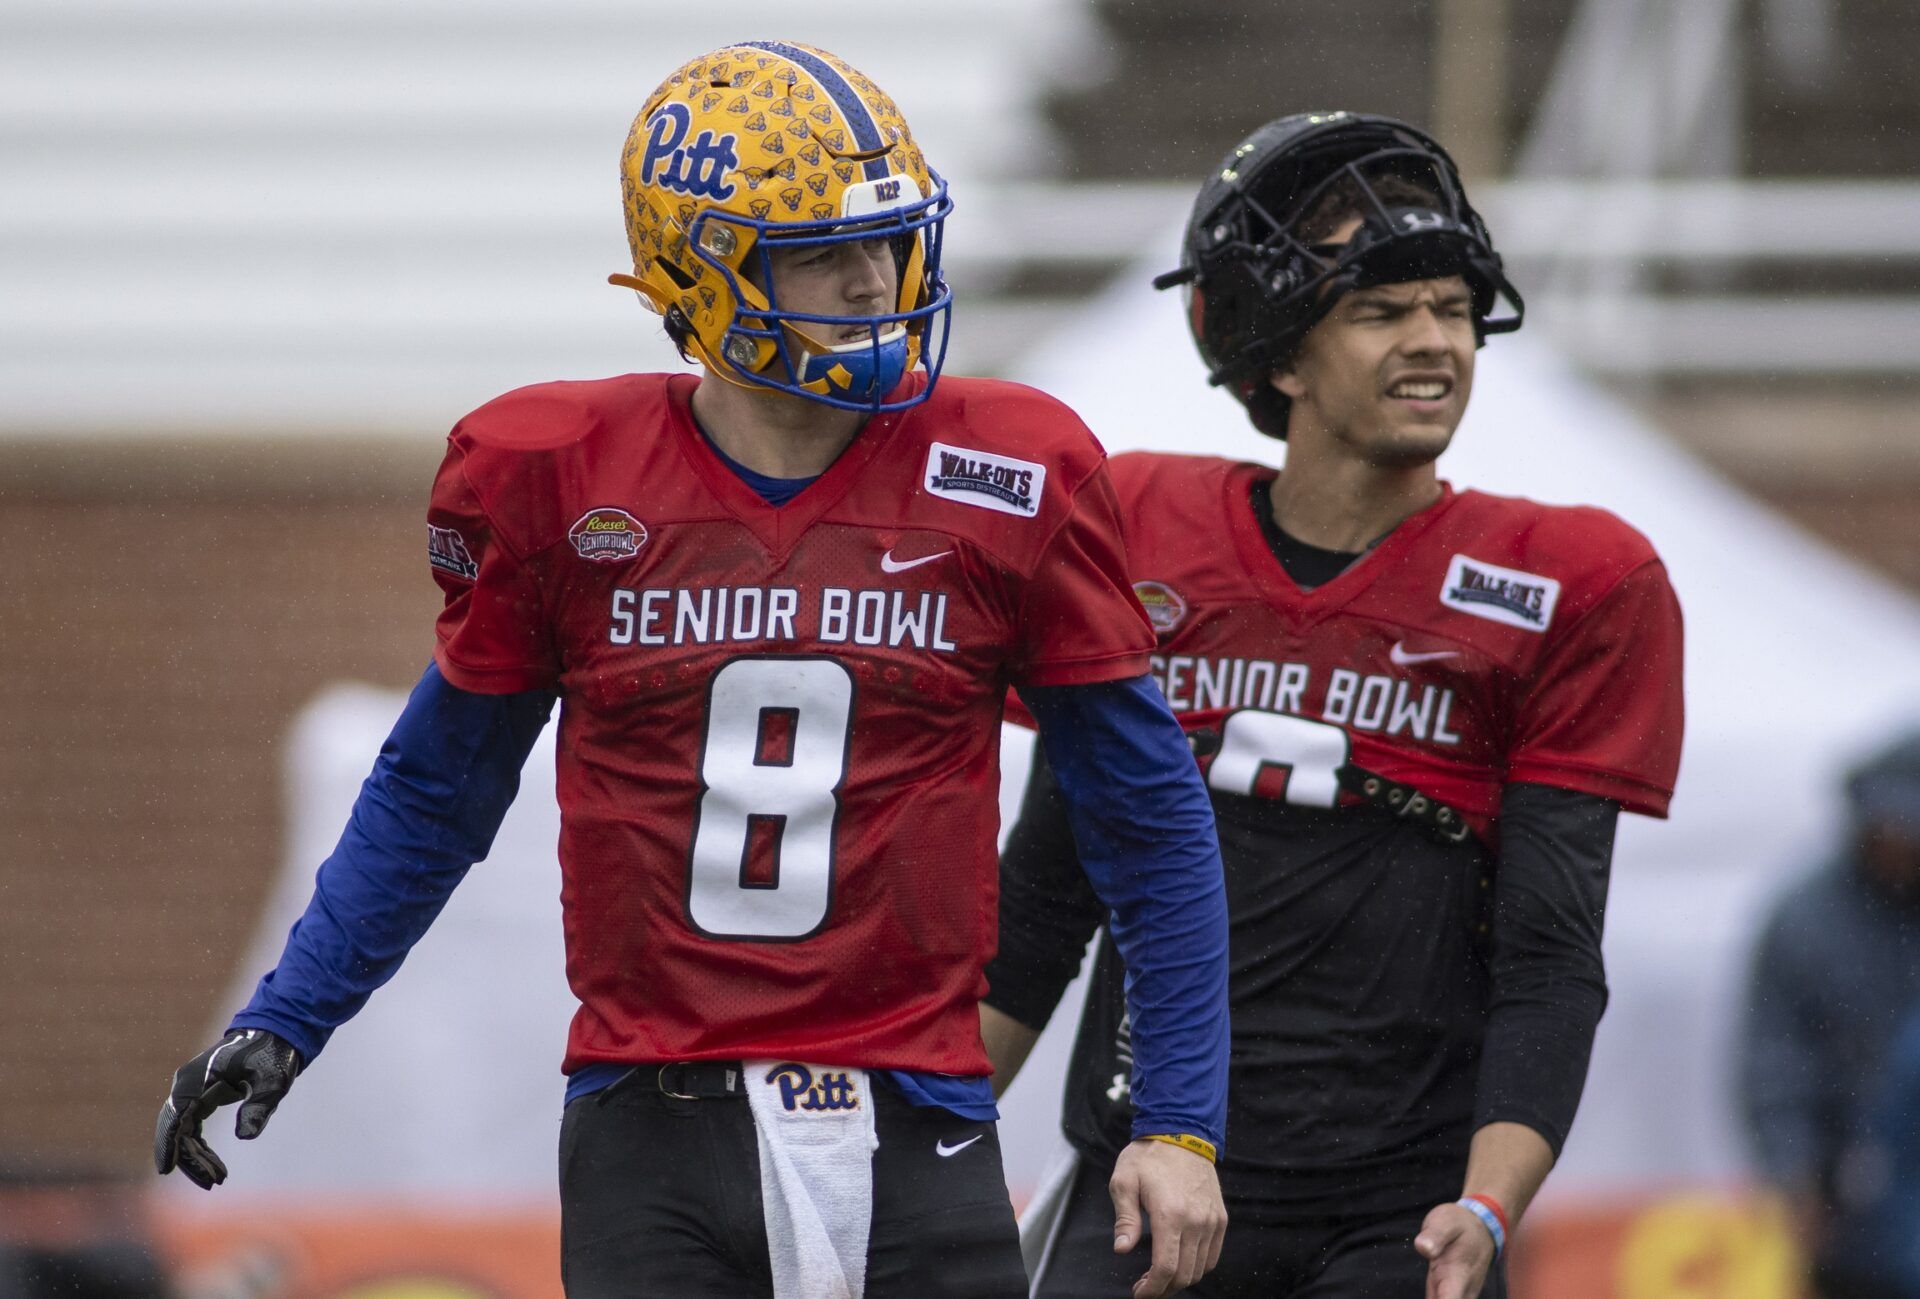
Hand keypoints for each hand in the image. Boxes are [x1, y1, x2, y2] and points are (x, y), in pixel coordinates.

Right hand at [154, 1028, 301, 1188]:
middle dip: (189, 1159)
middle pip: (176, 1128)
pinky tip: (214, 1165)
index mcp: (197, 1078)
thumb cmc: (274, 1055)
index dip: (168, 1144)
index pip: (176, 1117)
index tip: (166, 1170)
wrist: (277, 1035)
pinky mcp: (201, 1096)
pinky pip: (192, 1128)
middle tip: (213, 1182)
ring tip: (218, 1179)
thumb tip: (245, 1136)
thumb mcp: (273, 1081)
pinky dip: (200, 1148)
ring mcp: (192, 1090)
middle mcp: (188, 1084)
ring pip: (183, 1132)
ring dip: (195, 1157)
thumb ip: (259, 1106)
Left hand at [1109, 1138, 1227, 1297]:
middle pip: (1184, 1275)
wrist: (1182, 1132)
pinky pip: (1212, 1256)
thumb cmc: (1148, 1156)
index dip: (1152, 1289)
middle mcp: (1196, 1221)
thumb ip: (1125, 1219)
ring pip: (1199, 1269)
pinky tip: (1180, 1263)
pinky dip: (1197, 1267)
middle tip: (1144, 1287)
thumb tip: (1122, 1249)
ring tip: (1159, 1276)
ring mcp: (1211, 1221)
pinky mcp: (1220, 1218)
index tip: (1138, 1294)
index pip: (1166, 1268)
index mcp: (1170, 1215)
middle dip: (1163, 1288)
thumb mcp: (1124, 1181)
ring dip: (1180, 1280)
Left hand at [1414, 1201, 1496, 1298]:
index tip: (1436, 1298)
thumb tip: (1423, 1247)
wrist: (1482, 1226)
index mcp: (1458, 1275)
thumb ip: (1435, 1235)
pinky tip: (1427, 1296)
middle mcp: (1461, 1291)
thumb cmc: (1460, 1224)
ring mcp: (1457, 1294)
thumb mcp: (1446, 1221)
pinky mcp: (1449, 1293)